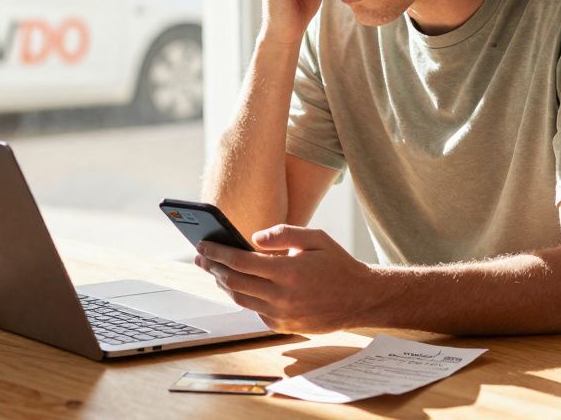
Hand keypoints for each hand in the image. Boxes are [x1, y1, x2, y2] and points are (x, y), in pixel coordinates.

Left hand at [194, 224, 374, 333]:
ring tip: (214, 270)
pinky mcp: (282, 326)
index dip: (218, 252)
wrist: (360, 299)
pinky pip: (254, 310)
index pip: (240, 261)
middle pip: (234, 281)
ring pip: (240, 299)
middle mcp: (281, 296)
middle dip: (213, 267)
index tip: (203, 244)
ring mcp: (281, 314)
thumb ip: (284, 233)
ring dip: (223, 283)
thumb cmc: (337, 264)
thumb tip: (253, 238)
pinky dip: (242, 296)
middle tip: (200, 256)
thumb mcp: (315, 238)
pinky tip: (237, 285)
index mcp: (288, 271)